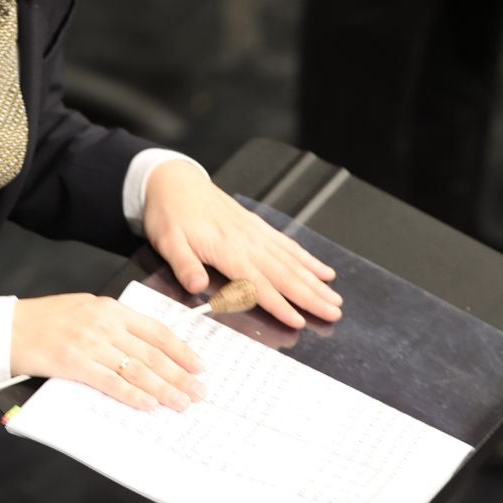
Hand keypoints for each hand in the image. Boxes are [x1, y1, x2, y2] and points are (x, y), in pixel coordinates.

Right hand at [10, 292, 205, 412]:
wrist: (9, 327)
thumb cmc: (46, 318)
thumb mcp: (86, 308)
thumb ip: (114, 322)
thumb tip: (145, 345)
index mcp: (110, 308)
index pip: (156, 330)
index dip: (181, 350)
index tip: (199, 365)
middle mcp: (105, 324)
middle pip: (152, 353)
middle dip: (180, 375)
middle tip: (199, 391)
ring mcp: (91, 343)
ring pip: (137, 369)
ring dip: (163, 389)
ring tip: (182, 403)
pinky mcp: (75, 363)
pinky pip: (111, 382)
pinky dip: (132, 395)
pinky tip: (148, 405)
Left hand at [141, 160, 342, 330]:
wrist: (172, 180)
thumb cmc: (168, 213)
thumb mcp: (166, 240)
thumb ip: (184, 264)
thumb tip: (197, 287)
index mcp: (226, 248)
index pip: (257, 283)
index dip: (278, 304)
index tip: (299, 321)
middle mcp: (247, 241)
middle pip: (284, 273)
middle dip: (310, 295)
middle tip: (334, 312)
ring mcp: (255, 233)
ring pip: (291, 261)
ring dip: (315, 280)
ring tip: (336, 297)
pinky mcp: (256, 226)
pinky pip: (287, 245)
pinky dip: (307, 258)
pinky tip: (322, 269)